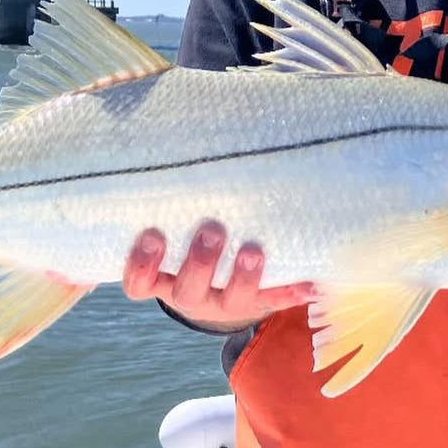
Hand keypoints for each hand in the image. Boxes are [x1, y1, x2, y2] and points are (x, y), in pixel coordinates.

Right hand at [122, 220, 314, 329]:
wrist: (217, 289)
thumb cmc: (185, 245)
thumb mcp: (170, 233)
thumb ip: (169, 206)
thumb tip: (170, 144)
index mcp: (162, 280)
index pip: (138, 284)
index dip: (141, 266)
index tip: (152, 235)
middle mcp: (190, 295)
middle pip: (187, 291)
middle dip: (200, 263)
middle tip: (213, 231)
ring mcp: (223, 303)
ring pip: (230, 300)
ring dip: (243, 277)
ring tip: (254, 250)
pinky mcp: (256, 304)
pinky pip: (274, 301)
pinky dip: (291, 291)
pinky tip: (309, 282)